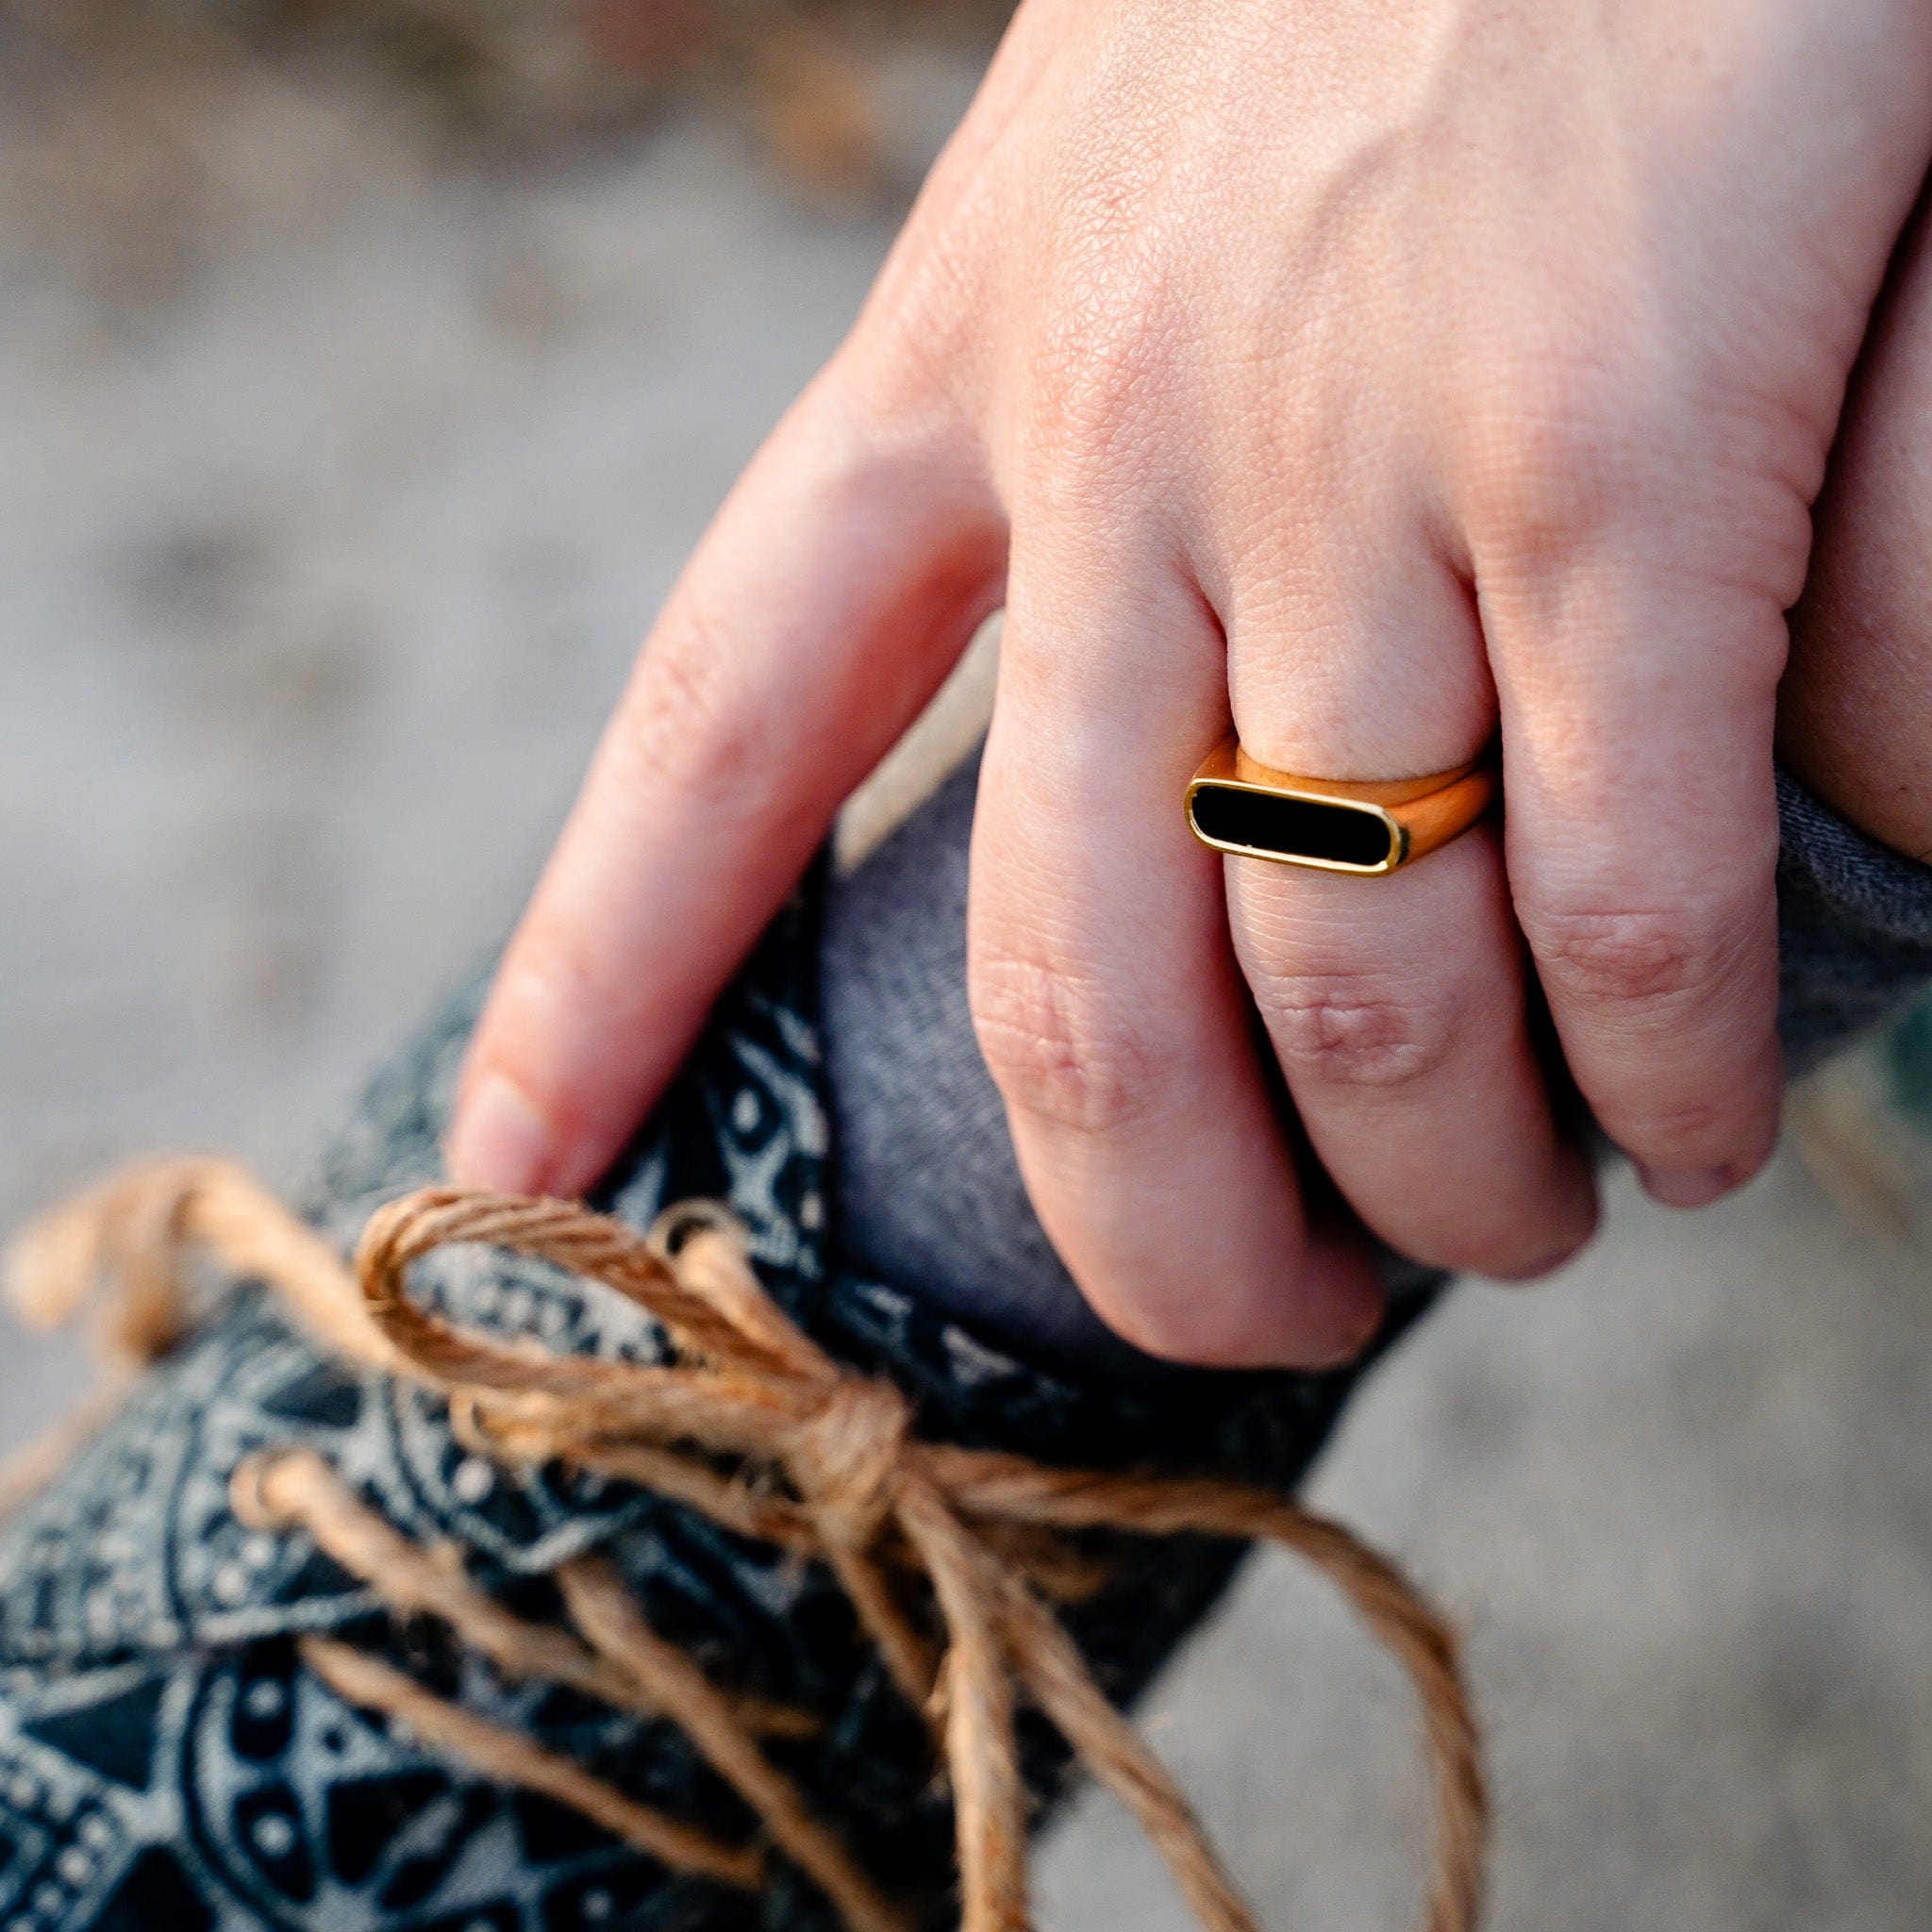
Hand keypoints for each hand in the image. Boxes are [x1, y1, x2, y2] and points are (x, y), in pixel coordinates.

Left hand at [448, 0, 1931, 1364]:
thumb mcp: (1121, 191)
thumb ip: (1081, 465)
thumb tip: (1196, 800)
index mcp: (969, 367)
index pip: (719, 725)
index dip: (598, 976)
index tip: (509, 1168)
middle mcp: (1127, 442)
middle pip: (1067, 991)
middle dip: (1163, 1234)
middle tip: (1265, 1322)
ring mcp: (1367, 457)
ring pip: (1348, 985)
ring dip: (1443, 1182)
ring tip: (1517, 1229)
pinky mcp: (1626, 455)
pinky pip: (1615, 890)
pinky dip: (1665, 1059)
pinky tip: (1701, 1115)